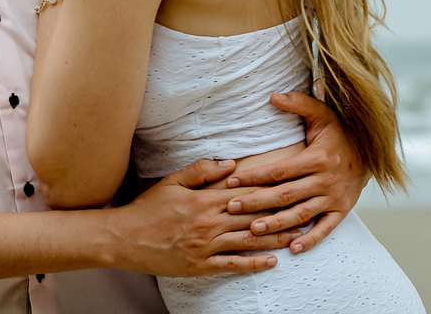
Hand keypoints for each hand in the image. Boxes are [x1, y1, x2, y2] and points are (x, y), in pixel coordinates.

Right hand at [107, 159, 294, 276]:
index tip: (291, 186)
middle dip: (281, 215)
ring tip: (298, 236)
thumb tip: (229, 164)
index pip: (244, 194)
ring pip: (248, 242)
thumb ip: (200, 171)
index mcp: (203, 200)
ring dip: (275, 239)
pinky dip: (254, 264)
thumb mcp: (170, 182)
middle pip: (252, 218)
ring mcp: (206, 247)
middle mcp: (208, 223)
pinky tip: (272, 262)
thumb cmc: (147, 208)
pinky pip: (233, 265)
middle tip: (307, 211)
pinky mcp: (201, 266)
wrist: (124, 238)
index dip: (270, 191)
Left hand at [224, 92, 368, 253]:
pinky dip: (311, 240)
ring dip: (276, 224)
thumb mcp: (322, 114)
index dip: (254, 177)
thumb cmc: (340, 132)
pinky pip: (326, 229)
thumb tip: (273, 95)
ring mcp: (335, 198)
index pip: (279, 171)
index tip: (230, 181)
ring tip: (252, 230)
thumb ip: (299, 103)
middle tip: (231, 208)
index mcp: (317, 158)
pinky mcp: (342, 211)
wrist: (373, 152)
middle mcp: (326, 181)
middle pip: (285, 195)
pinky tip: (292, 249)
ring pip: (301, 215)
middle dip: (256, 202)